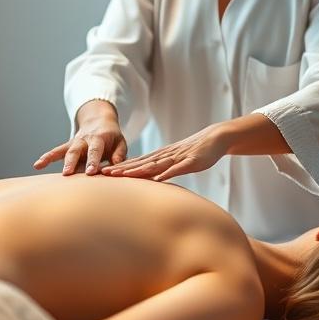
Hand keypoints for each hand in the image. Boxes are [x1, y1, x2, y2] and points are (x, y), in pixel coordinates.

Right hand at [33, 102, 127, 175]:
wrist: (99, 121)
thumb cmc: (112, 137)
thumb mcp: (120, 142)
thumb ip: (119, 154)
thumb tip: (116, 166)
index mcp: (98, 138)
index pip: (95, 150)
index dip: (93, 161)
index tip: (91, 172)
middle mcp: (83, 140)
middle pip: (75, 151)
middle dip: (71, 162)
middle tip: (67, 173)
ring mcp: (74, 143)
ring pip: (62, 151)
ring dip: (52, 158)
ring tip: (40, 165)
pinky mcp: (68, 147)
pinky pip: (55, 152)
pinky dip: (46, 158)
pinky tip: (37, 165)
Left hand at [100, 122, 229, 181]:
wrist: (215, 139)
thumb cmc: (195, 152)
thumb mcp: (176, 162)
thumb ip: (163, 170)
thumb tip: (150, 181)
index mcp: (160, 157)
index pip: (137, 163)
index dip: (120, 168)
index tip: (104, 173)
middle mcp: (165, 156)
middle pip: (141, 163)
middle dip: (122, 169)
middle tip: (103, 173)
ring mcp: (178, 158)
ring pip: (155, 165)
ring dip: (138, 170)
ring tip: (123, 175)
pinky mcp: (191, 161)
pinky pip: (178, 168)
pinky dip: (168, 173)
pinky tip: (158, 179)